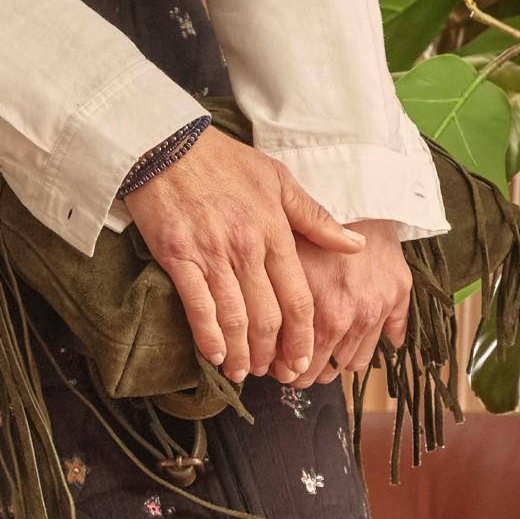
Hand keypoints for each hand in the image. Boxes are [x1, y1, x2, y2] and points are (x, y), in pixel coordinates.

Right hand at [123, 135, 393, 384]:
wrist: (165, 145)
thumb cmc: (222, 161)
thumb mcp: (277, 179)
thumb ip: (314, 218)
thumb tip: (354, 246)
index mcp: (275, 231)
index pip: (298, 297)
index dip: (302, 336)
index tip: (303, 360)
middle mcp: (247, 247)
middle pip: (268, 316)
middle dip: (273, 353)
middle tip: (274, 374)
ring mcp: (211, 254)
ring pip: (235, 318)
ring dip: (242, 352)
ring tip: (244, 372)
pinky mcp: (178, 257)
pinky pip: (198, 306)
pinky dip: (208, 336)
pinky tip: (215, 355)